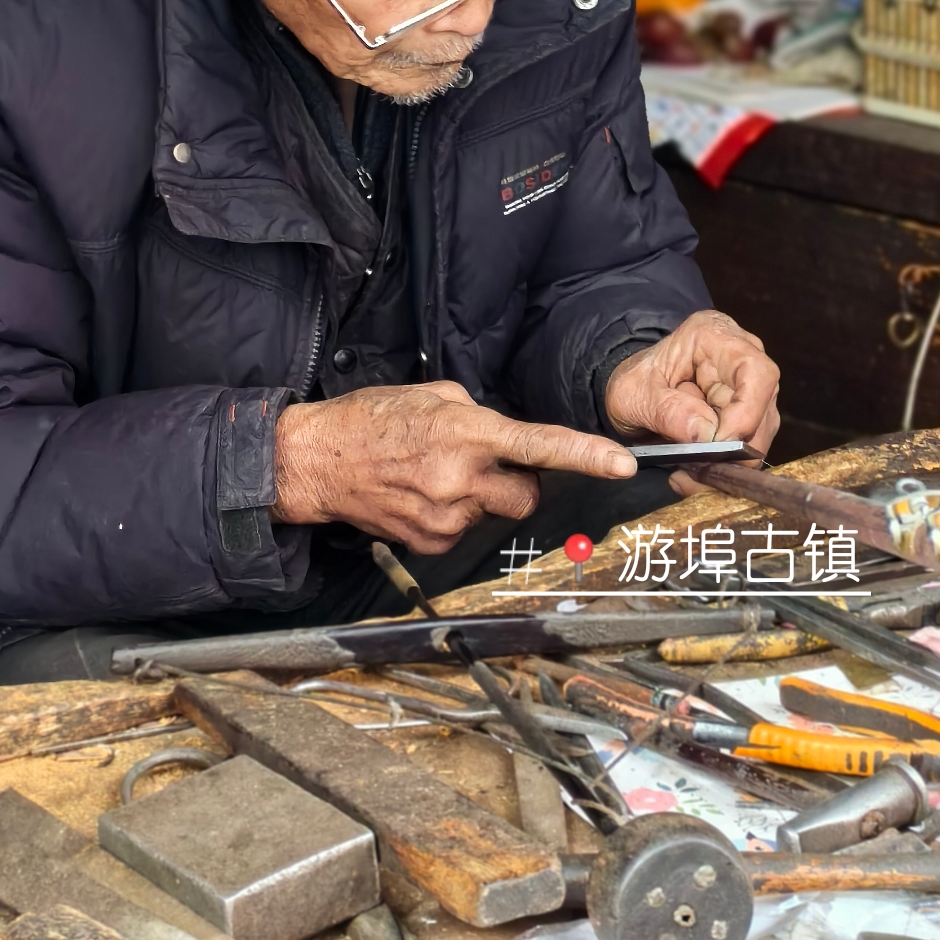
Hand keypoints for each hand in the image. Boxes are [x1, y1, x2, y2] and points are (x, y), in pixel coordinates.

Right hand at [272, 382, 637, 555]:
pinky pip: (464, 531)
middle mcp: (461, 479)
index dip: (585, 455)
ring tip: (435, 476)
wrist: (316, 461)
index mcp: (466, 433)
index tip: (622, 463)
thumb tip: (501, 435)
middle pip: (527, 496)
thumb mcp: (430, 395)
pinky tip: (421, 497)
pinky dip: (453, 515)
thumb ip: (477, 415)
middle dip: (520, 483)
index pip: (539, 446)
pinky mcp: (430, 543)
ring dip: (478, 497)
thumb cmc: (370, 419)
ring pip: (492, 513)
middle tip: (488, 466)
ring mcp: (446, 517)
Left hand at [602, 311, 779, 494]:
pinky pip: (743, 452)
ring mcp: (747, 391)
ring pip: (757, 437)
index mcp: (714, 337)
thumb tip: (706, 433)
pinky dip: (719, 469)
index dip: (747, 411)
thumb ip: (666, 410)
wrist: (634, 394)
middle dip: (733, 449)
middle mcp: (741, 361)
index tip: (718, 443)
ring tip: (685, 475)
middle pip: (763, 410)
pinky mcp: (745, 420)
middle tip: (696, 470)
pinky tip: (691, 474)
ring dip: (724, 464)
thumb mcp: (634, 394)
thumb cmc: (635, 382)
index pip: (755, 371)